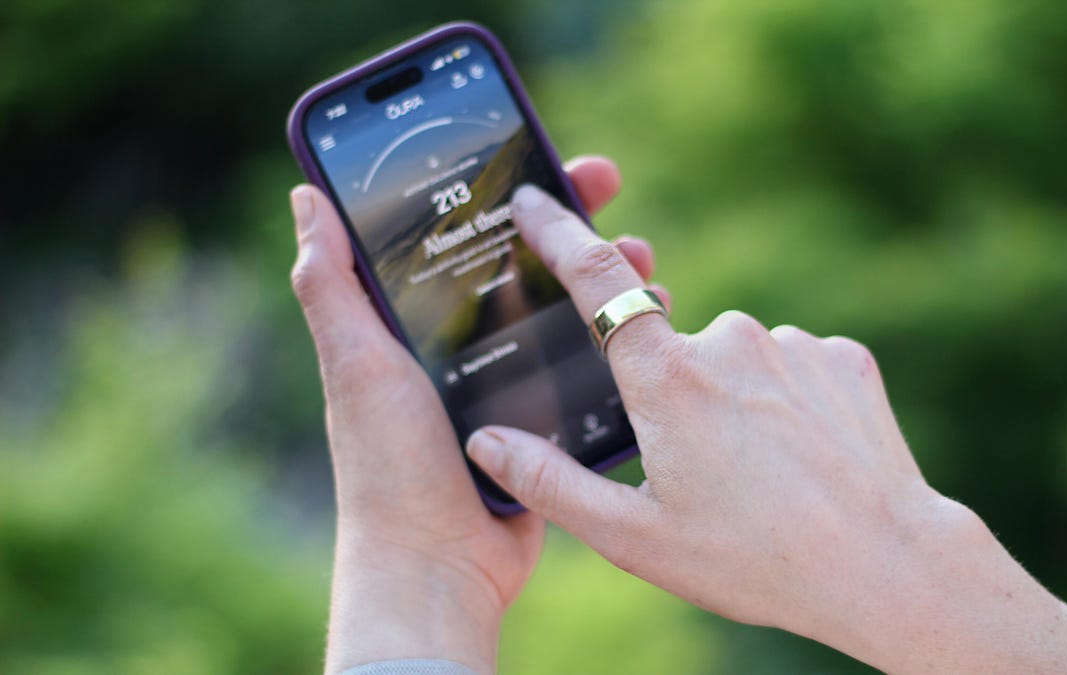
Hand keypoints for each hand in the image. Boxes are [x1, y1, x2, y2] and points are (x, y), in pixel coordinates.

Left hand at [289, 156, 664, 674]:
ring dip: (604, 278)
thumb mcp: (357, 365)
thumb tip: (307, 195)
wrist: (439, 564)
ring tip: (643, 261)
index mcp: (416, 323)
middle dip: (568, 221)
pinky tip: (649, 324)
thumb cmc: (387, 466)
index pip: (460, 233)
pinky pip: (586, 366)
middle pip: (522, 262)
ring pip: (564, 309)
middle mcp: (462, 343)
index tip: (538, 150)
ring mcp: (508, 379)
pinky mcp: (546, 420)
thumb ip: (332, 286)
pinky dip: (616, 340)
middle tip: (609, 189)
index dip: (497, 188)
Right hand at [465, 185, 1066, 673]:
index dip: (559, 231)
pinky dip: (787, 401)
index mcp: (666, 377)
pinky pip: (793, 365)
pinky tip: (806, 456)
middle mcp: (728, 340)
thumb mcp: (636, 538)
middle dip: (672, 395)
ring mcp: (792, 343)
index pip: (597, 279)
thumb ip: (551, 485)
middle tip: (703, 470)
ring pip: (737, 360)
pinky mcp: (842, 355)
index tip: (534, 200)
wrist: (887, 566)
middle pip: (672, 348)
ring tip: (763, 475)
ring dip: (733, 401)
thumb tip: (487, 444)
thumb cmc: (755, 561)